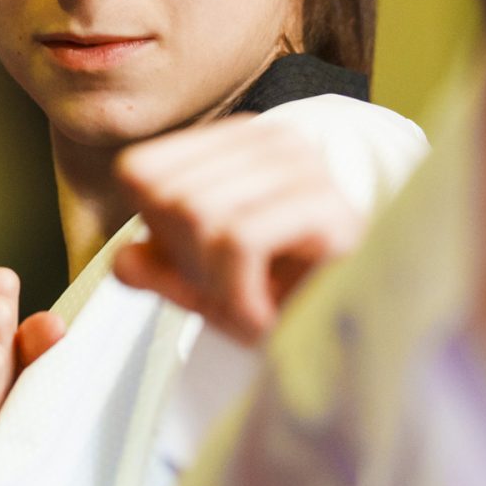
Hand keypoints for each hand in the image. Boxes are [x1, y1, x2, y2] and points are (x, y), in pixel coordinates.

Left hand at [112, 114, 365, 343]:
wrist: (361, 344)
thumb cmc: (291, 306)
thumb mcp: (209, 289)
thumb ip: (160, 270)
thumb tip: (124, 261)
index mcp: (241, 144)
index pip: (141, 170)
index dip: (156, 234)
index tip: (207, 271)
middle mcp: (276, 141)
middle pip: (168, 196)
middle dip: (189, 265)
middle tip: (238, 295)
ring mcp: (307, 168)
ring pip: (199, 214)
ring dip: (218, 287)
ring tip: (256, 307)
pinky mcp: (328, 206)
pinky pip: (238, 241)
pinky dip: (239, 296)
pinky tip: (267, 318)